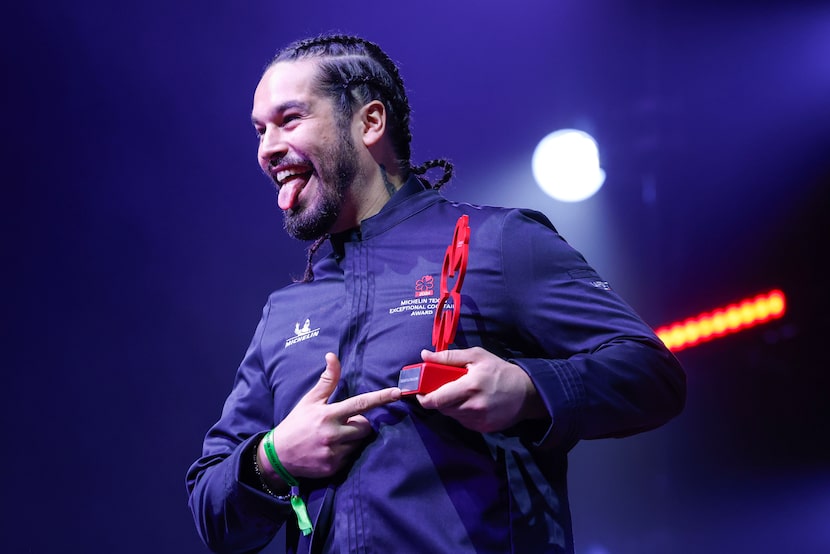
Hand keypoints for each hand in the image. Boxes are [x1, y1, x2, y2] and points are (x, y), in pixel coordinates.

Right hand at [263, 352, 400, 479]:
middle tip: (343, 423)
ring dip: (353, 438)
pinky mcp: (333, 468)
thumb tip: (332, 355)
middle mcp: (332, 434)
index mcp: (328, 414)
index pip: (360, 403)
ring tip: (335, 437)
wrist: (278, 455)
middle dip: (359, 423)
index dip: (380, 397)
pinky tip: (331, 450)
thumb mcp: (310, 400)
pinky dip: (346, 452)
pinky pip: (351, 457)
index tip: (397, 392)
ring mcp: (333, 453)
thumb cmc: (297, 423)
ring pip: (359, 443)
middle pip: (365, 426)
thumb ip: (327, 380)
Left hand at [416, 347, 547, 432]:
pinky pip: (463, 421)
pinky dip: (462, 412)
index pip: (436, 399)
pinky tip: (472, 402)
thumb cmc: (499, 371)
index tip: (420, 391)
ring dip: (450, 405)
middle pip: (441, 408)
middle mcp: (472, 407)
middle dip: (438, 398)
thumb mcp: (476, 356)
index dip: (423, 397)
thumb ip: (448, 357)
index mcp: (469, 387)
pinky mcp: (482, 429)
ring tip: (461, 393)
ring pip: (451, 415)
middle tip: (444, 388)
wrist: (527, 393)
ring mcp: (478, 420)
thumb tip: (424, 355)